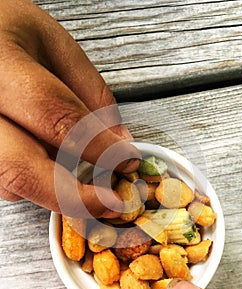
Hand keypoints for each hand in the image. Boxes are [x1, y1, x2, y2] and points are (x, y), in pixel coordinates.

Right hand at [0, 0, 139, 216]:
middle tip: (109, 201)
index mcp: (1, 66)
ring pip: (11, 182)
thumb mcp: (55, 46)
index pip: (57, 117)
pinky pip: (3, 180)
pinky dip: (36, 180)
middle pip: (21, 169)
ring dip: (54, 188)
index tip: (127, 161)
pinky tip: (49, 160)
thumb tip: (119, 141)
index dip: (99, 147)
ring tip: (81, 173)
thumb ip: (90, 93)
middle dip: (74, 196)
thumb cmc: (7, 32)